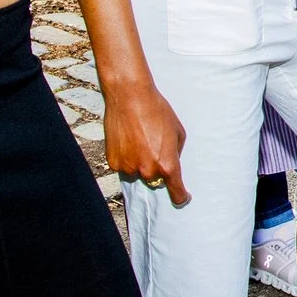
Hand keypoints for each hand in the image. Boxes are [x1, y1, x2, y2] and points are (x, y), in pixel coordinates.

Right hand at [103, 77, 191, 204]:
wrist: (130, 98)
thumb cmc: (158, 112)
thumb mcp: (178, 132)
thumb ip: (175, 153)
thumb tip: (171, 163)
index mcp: (167, 165)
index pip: (176, 193)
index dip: (180, 197)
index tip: (182, 198)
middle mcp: (148, 171)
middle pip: (155, 181)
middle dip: (157, 169)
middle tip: (153, 147)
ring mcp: (129, 168)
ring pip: (138, 174)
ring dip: (140, 164)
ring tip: (140, 139)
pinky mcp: (114, 162)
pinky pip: (124, 166)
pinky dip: (126, 158)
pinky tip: (128, 140)